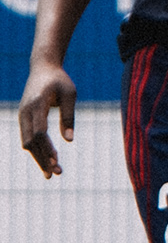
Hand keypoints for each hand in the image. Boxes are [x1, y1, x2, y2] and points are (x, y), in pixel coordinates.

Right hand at [18, 59, 73, 176]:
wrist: (43, 68)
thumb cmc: (60, 81)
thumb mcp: (70, 94)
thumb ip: (68, 116)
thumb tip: (69, 141)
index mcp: (38, 104)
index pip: (40, 131)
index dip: (47, 148)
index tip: (56, 161)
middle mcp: (26, 111)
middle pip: (31, 141)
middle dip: (42, 159)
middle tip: (56, 174)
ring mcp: (22, 115)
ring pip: (27, 142)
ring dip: (39, 157)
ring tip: (52, 172)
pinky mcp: (23, 118)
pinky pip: (27, 137)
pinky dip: (36, 149)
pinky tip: (46, 159)